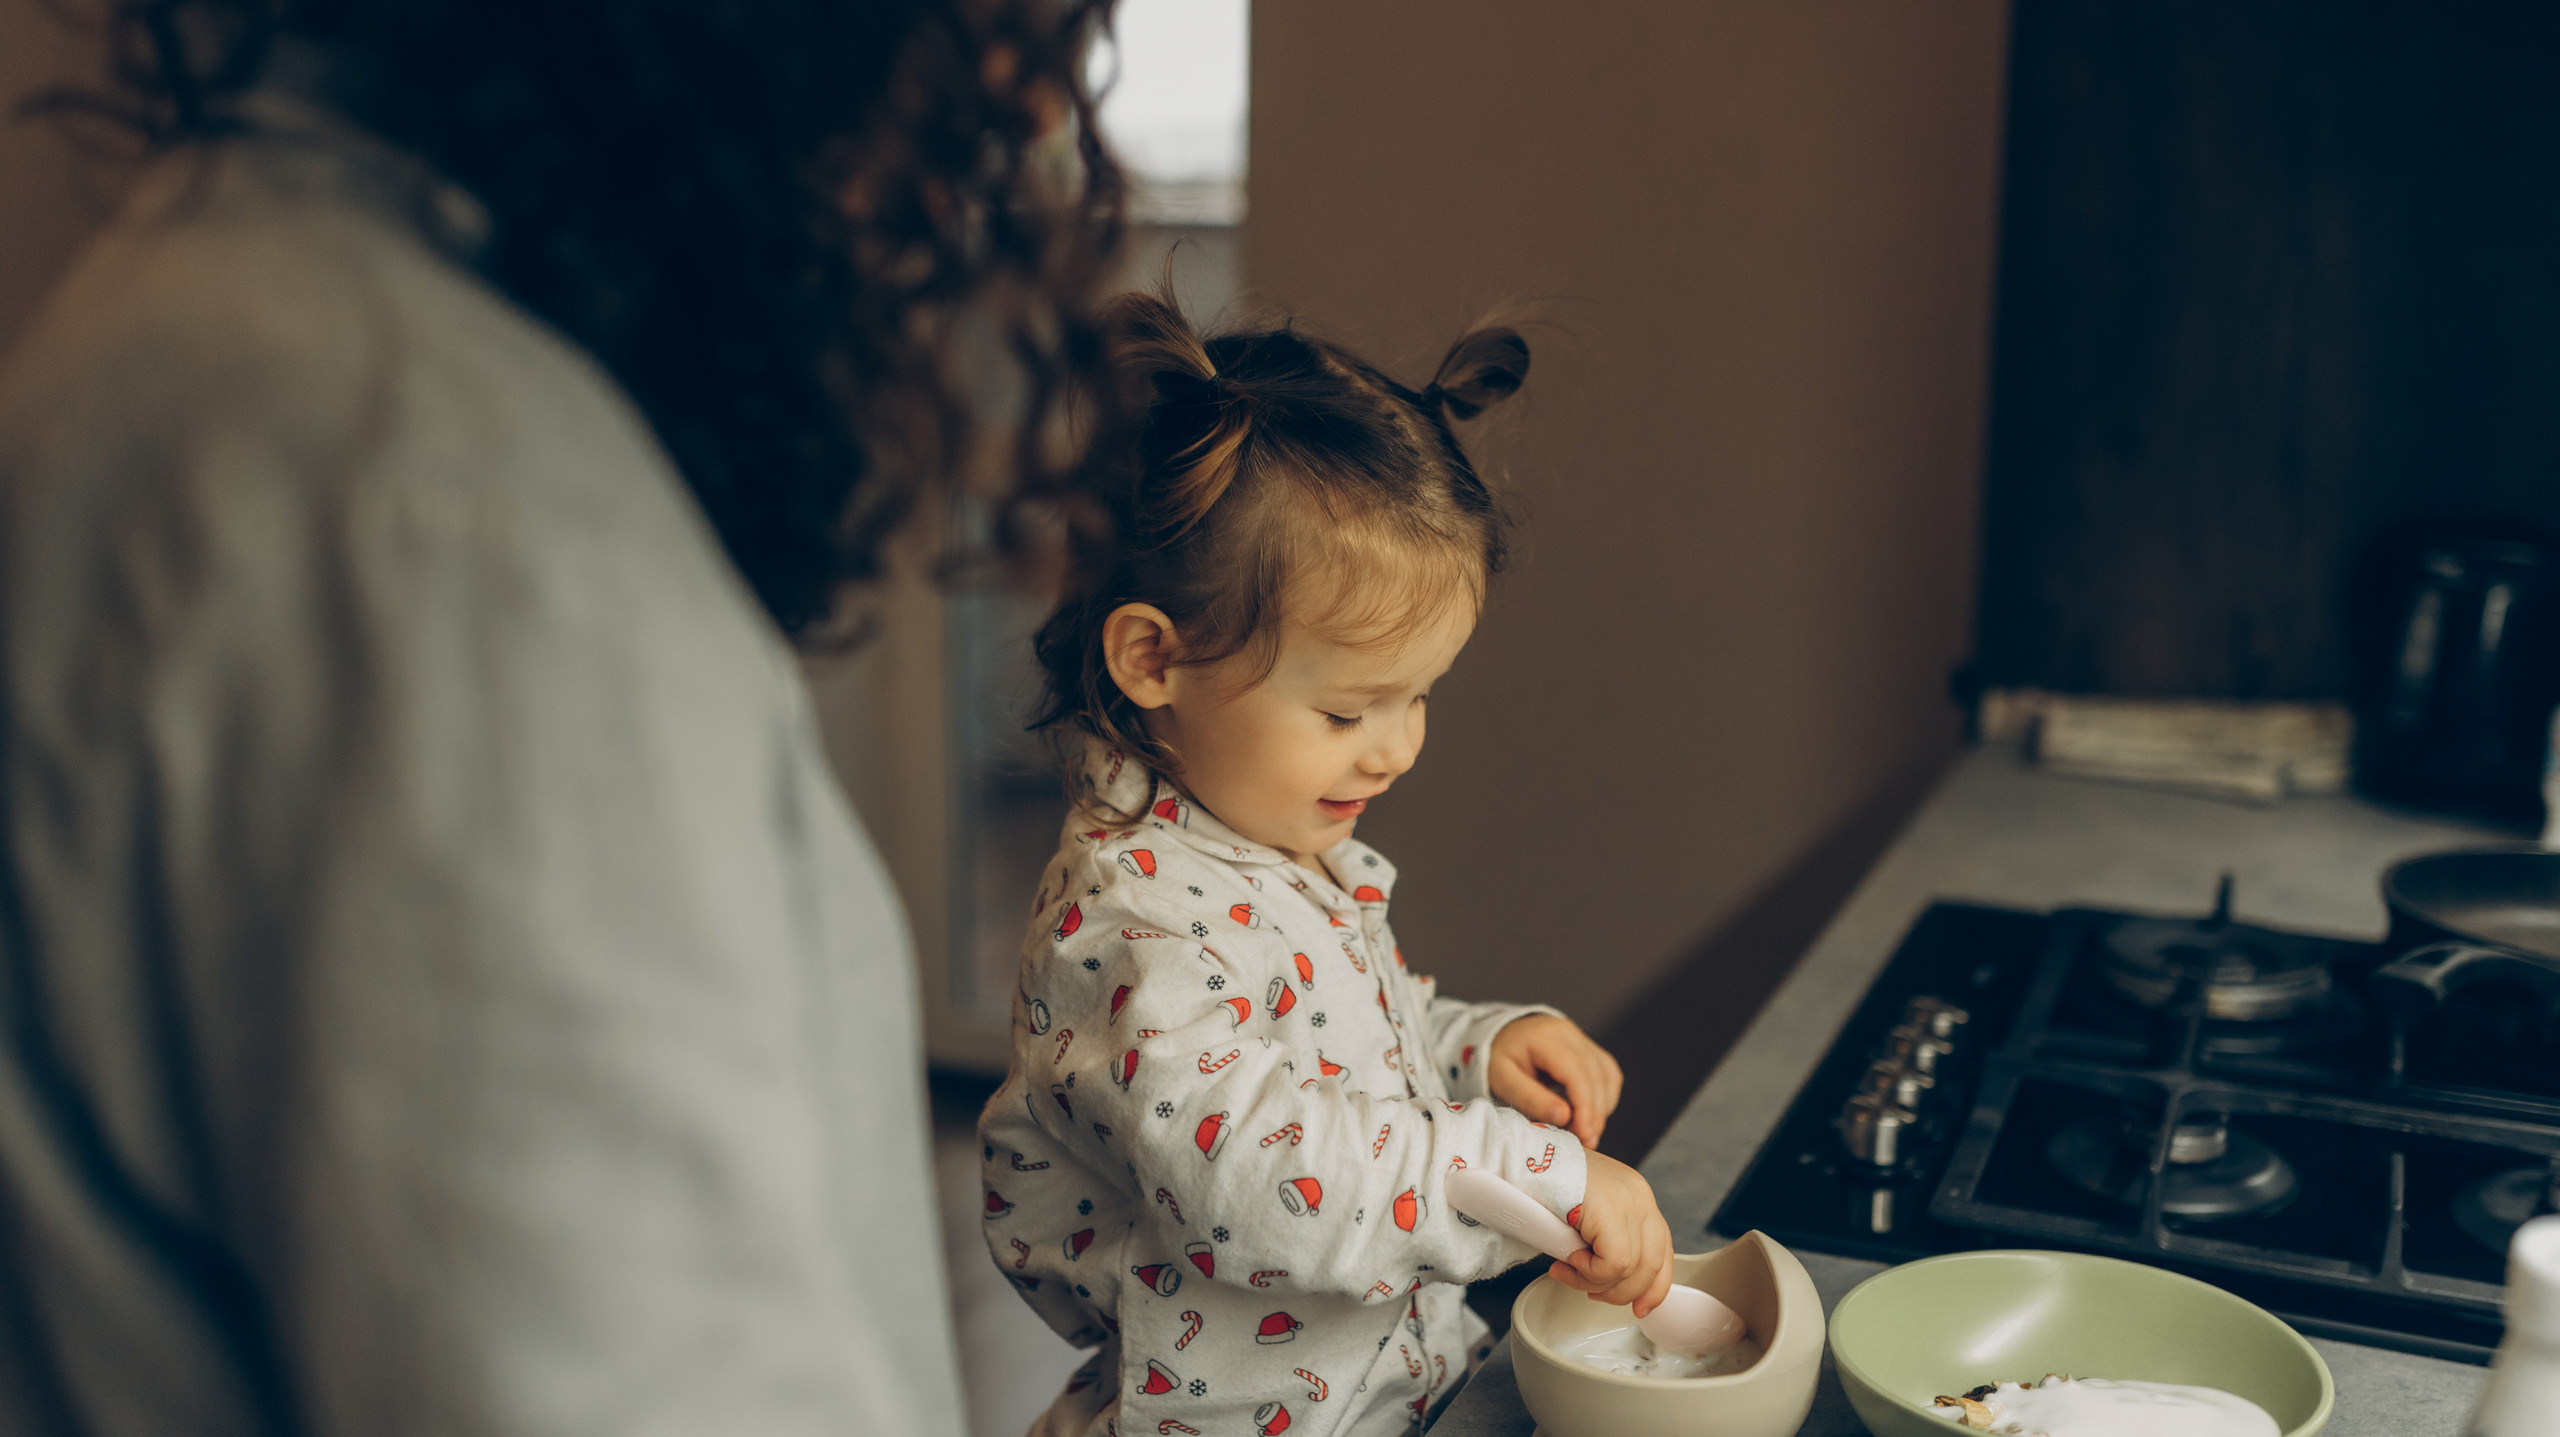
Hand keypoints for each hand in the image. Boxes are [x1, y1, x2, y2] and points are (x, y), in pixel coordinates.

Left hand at [1488, 1013, 1622, 1148]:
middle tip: (1585, 1142)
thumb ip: (1530, 1098)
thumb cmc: (1498, 1059)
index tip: (1583, 1135)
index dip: (1585, 1106)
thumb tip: (1564, 1117)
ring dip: (1602, 1108)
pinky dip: (1604, 1099)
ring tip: (1585, 1133)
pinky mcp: (1590, 1051)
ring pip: (1607, 1076)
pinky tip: (1589, 1116)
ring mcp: (1583, 1040)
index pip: (1576, 1072)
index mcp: (1545, 1036)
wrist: (1502, 1036)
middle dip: (1594, 1113)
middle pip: (1596, 1076)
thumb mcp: (1502, 1079)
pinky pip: (1608, 1076)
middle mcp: (1570, 1033)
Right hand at [1546, 1149, 1673, 1315]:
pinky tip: (1568, 1260)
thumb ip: (1604, 1240)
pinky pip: (1613, 1264)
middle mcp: (1639, 1196)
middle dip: (1621, 1292)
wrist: (1521, 1159)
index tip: (1640, 1307)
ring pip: (1630, 1269)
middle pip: (1652, 1264)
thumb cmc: (1543, 1184)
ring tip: (1568, 1271)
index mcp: (1636, 1196)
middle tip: (1591, 1292)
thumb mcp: (1585, 1216)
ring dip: (1594, 1281)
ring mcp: (1630, 1202)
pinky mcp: (1613, 1211)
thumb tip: (1608, 1281)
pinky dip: (1588, 1272)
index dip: (1653, 1286)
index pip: (1662, 1250)